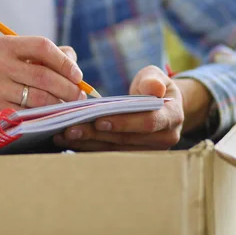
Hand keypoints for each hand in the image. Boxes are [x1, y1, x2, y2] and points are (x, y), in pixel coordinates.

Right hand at [0, 36, 84, 137]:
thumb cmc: (1, 76)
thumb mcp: (15, 58)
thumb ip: (46, 56)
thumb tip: (73, 63)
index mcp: (2, 45)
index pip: (42, 46)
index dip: (64, 62)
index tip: (77, 75)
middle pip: (43, 76)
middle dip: (68, 88)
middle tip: (80, 97)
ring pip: (39, 99)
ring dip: (59, 105)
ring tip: (68, 107)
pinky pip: (28, 116)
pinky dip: (44, 118)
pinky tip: (50, 118)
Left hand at [53, 65, 209, 150]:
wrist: (161, 107)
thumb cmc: (153, 87)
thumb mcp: (155, 77)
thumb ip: (152, 80)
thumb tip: (154, 88)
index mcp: (172, 117)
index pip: (148, 122)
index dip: (124, 122)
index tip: (99, 120)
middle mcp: (164, 139)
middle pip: (126, 140)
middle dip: (96, 135)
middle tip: (70, 128)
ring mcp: (149, 152)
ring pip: (115, 150)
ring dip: (87, 143)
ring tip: (63, 135)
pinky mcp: (134, 158)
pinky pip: (109, 154)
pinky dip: (88, 147)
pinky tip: (68, 140)